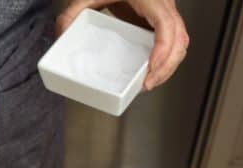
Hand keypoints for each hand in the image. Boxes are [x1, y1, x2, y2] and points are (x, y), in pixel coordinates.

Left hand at [56, 0, 188, 89]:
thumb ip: (72, 12)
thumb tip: (61, 35)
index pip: (166, 25)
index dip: (163, 48)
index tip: (151, 67)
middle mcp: (164, 6)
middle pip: (179, 38)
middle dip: (166, 66)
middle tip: (146, 84)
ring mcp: (166, 14)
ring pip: (180, 42)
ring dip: (168, 66)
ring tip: (148, 83)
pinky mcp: (161, 22)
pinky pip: (173, 42)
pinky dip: (166, 59)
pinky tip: (151, 73)